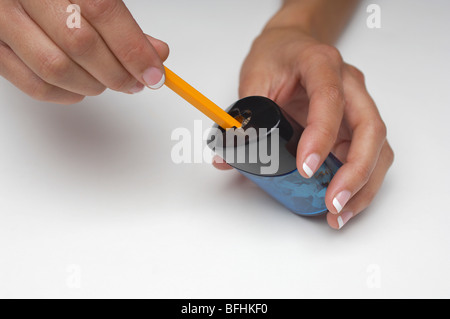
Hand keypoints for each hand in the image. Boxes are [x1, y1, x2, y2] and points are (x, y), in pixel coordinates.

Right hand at [0, 0, 168, 103]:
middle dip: (117, 73)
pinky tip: (80, 89)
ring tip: (106, 81)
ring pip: (56, 70)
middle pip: (80, 44)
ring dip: (92, 86)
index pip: (102, 11)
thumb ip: (122, 22)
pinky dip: (65, 95)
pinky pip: (33, 86)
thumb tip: (156, 54)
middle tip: (135, 82)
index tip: (154, 74)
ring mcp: (1, 22)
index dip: (134, 48)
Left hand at [214, 27, 393, 229]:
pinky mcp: (355, 124)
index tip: (306, 168)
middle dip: (356, 172)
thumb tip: (227, 159)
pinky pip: (369, 155)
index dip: (322, 135)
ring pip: (378, 147)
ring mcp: (358, 105)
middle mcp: (350, 84)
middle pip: (371, 129)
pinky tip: (343, 201)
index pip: (331, 100)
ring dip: (364, 185)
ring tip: (340, 213)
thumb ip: (243, 117)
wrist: (292, 45)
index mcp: (321, 64)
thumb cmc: (276, 56)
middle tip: (333, 203)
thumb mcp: (253, 78)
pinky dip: (360, 182)